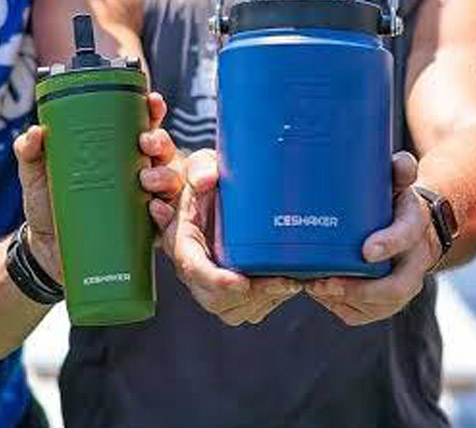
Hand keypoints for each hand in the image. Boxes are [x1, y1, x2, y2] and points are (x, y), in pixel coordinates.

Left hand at [13, 91, 179, 283]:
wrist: (46, 250)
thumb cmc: (48, 202)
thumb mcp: (37, 174)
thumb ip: (30, 151)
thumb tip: (34, 133)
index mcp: (120, 149)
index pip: (144, 123)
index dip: (154, 110)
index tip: (152, 102)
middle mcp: (139, 170)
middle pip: (164, 149)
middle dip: (161, 141)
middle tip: (145, 143)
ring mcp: (145, 200)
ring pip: (171, 181)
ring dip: (166, 176)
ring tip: (146, 179)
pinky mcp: (145, 230)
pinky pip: (166, 220)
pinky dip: (164, 212)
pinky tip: (154, 209)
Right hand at [150, 149, 300, 325]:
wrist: (217, 192)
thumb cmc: (209, 178)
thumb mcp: (201, 165)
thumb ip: (200, 168)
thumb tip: (207, 179)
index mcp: (181, 240)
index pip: (192, 269)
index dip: (216, 280)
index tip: (241, 282)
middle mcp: (195, 268)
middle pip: (215, 299)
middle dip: (251, 295)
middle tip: (285, 281)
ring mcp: (214, 282)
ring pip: (235, 310)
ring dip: (265, 300)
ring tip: (293, 282)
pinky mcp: (234, 290)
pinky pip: (251, 308)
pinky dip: (272, 300)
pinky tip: (293, 282)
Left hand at [304, 151, 440, 325]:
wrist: (412, 230)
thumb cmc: (395, 202)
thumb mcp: (399, 182)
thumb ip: (400, 169)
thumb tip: (397, 162)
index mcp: (415, 226)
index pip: (407, 236)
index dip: (389, 244)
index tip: (365, 251)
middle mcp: (415, 263)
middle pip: (395, 288)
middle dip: (358, 289)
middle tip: (324, 283)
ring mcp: (402, 287)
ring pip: (377, 306)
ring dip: (343, 300)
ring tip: (312, 287)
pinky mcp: (385, 303)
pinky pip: (363, 314)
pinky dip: (340, 307)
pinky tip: (320, 294)